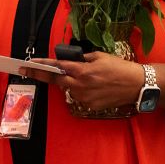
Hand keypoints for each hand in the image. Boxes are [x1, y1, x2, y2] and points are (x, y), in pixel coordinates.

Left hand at [22, 52, 144, 110]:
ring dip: (70, 83)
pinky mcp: (90, 106)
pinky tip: (95, 87)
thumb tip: (69, 61)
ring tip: (86, 77)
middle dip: (45, 75)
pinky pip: (80, 97)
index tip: (28, 65)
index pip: (56, 68)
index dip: (40, 66)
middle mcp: (81, 85)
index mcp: (82, 71)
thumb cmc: (120, 68)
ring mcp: (85, 98)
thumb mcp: (99, 56)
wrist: (136, 85)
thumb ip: (82, 59)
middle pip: (57, 81)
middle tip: (32, 70)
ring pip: (69, 89)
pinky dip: (82, 91)